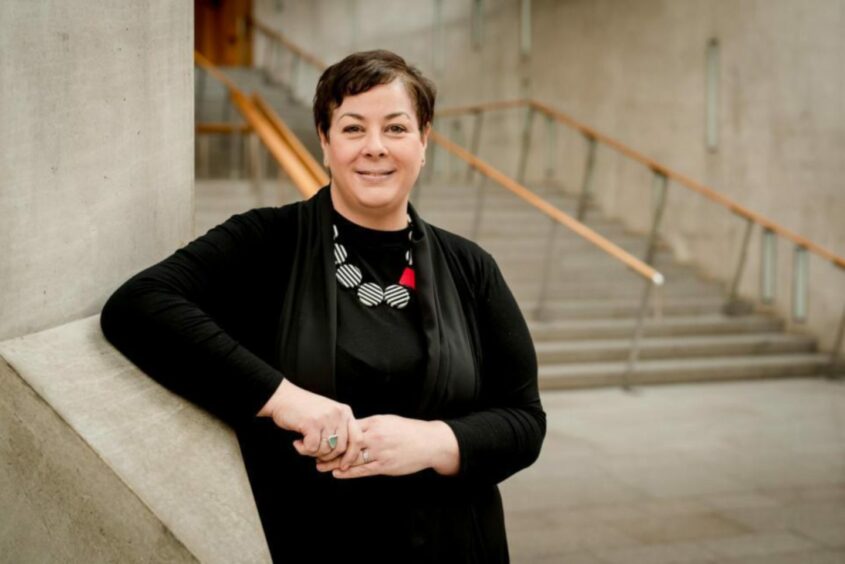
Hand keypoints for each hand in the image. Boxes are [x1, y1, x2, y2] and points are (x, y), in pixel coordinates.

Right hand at [258, 380, 362, 463]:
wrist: (283, 398)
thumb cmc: (304, 410)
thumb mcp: (328, 415)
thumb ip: (339, 430)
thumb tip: (344, 458)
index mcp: (345, 412)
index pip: (358, 439)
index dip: (351, 456)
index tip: (343, 466)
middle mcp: (339, 414)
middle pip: (341, 448)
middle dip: (328, 457)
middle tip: (315, 455)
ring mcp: (326, 418)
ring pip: (326, 450)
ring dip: (313, 453)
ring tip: (304, 444)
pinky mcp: (312, 423)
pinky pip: (312, 448)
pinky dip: (303, 450)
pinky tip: (297, 442)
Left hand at [315, 415, 459, 477]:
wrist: (429, 443)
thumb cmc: (408, 431)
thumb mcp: (388, 421)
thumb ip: (370, 425)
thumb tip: (352, 427)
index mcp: (374, 423)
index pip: (347, 428)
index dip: (332, 433)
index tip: (320, 436)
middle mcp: (375, 437)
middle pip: (345, 444)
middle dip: (328, 449)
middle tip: (312, 453)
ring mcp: (379, 453)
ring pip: (351, 459)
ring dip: (334, 463)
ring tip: (320, 466)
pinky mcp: (384, 466)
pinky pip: (362, 471)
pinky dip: (348, 473)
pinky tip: (337, 473)